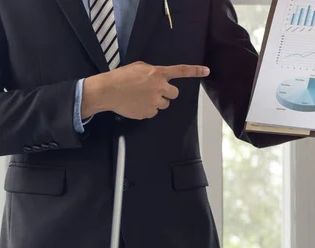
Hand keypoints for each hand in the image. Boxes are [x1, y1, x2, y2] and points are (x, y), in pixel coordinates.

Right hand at [82, 62, 209, 119]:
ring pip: (164, 104)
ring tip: (141, 97)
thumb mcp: (139, 67)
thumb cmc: (121, 77)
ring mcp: (154, 101)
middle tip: (154, 92)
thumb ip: (153, 72)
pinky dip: (147, 109)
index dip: (194, 71)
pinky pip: (154, 112)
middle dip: (167, 94)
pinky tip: (136, 104)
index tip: (207, 71)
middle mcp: (159, 87)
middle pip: (174, 94)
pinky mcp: (148, 112)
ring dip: (157, 102)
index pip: (180, 71)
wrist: (108, 91)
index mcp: (157, 73)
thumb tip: (159, 78)